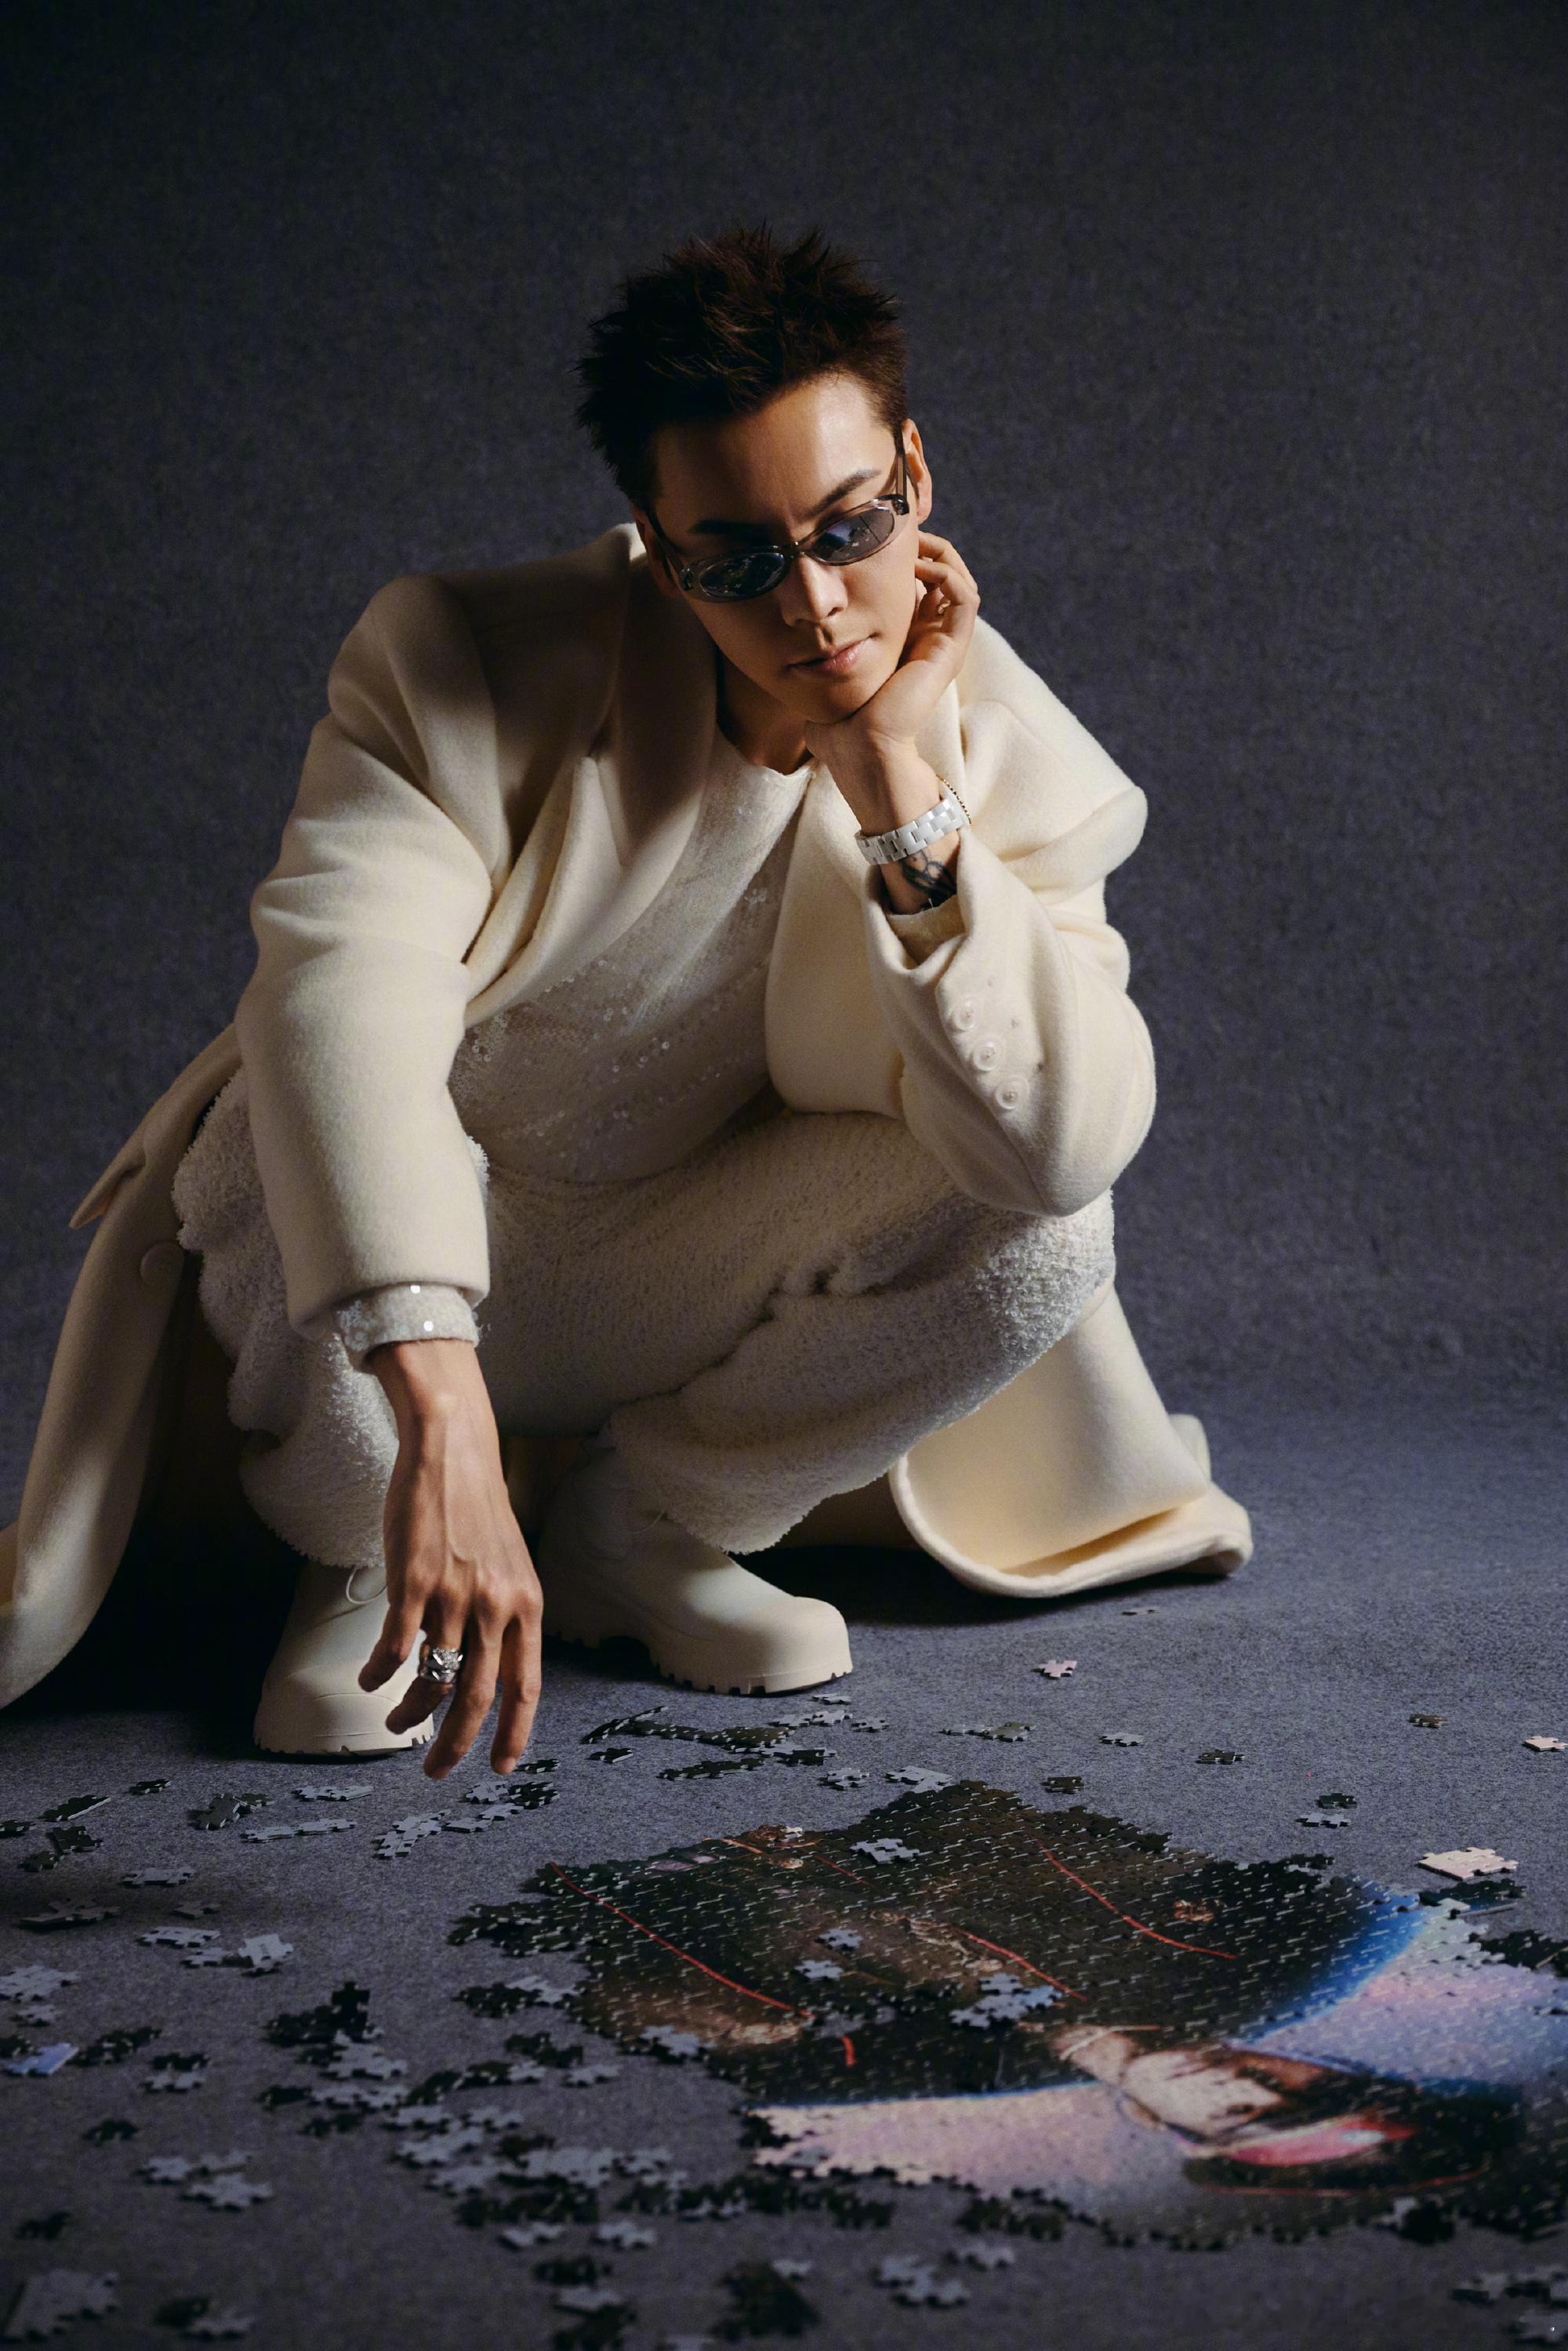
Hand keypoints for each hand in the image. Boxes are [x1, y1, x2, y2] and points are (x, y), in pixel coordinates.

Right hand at [357, 1338, 543, 1777]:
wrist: (453, 1453)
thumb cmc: (477, 1511)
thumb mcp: (509, 1565)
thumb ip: (503, 1615)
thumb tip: (488, 1669)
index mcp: (526, 1605)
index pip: (525, 1685)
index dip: (514, 1732)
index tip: (500, 1766)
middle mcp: (495, 1606)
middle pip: (475, 1697)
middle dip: (454, 1745)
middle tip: (435, 1771)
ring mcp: (454, 1596)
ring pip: (431, 1679)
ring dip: (410, 1712)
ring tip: (396, 1720)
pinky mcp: (414, 1584)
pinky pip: (395, 1649)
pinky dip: (380, 1674)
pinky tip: (371, 1680)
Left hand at [801, 529, 979, 783]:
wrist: (860, 749)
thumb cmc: (840, 722)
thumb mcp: (827, 670)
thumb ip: (820, 649)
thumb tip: (791, 631)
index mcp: (904, 639)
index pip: (916, 584)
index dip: (902, 556)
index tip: (873, 539)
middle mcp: (928, 637)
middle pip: (942, 574)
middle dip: (923, 545)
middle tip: (897, 531)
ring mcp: (942, 643)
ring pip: (959, 579)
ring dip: (938, 553)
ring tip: (910, 542)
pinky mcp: (949, 650)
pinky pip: (964, 598)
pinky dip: (946, 574)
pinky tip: (916, 569)